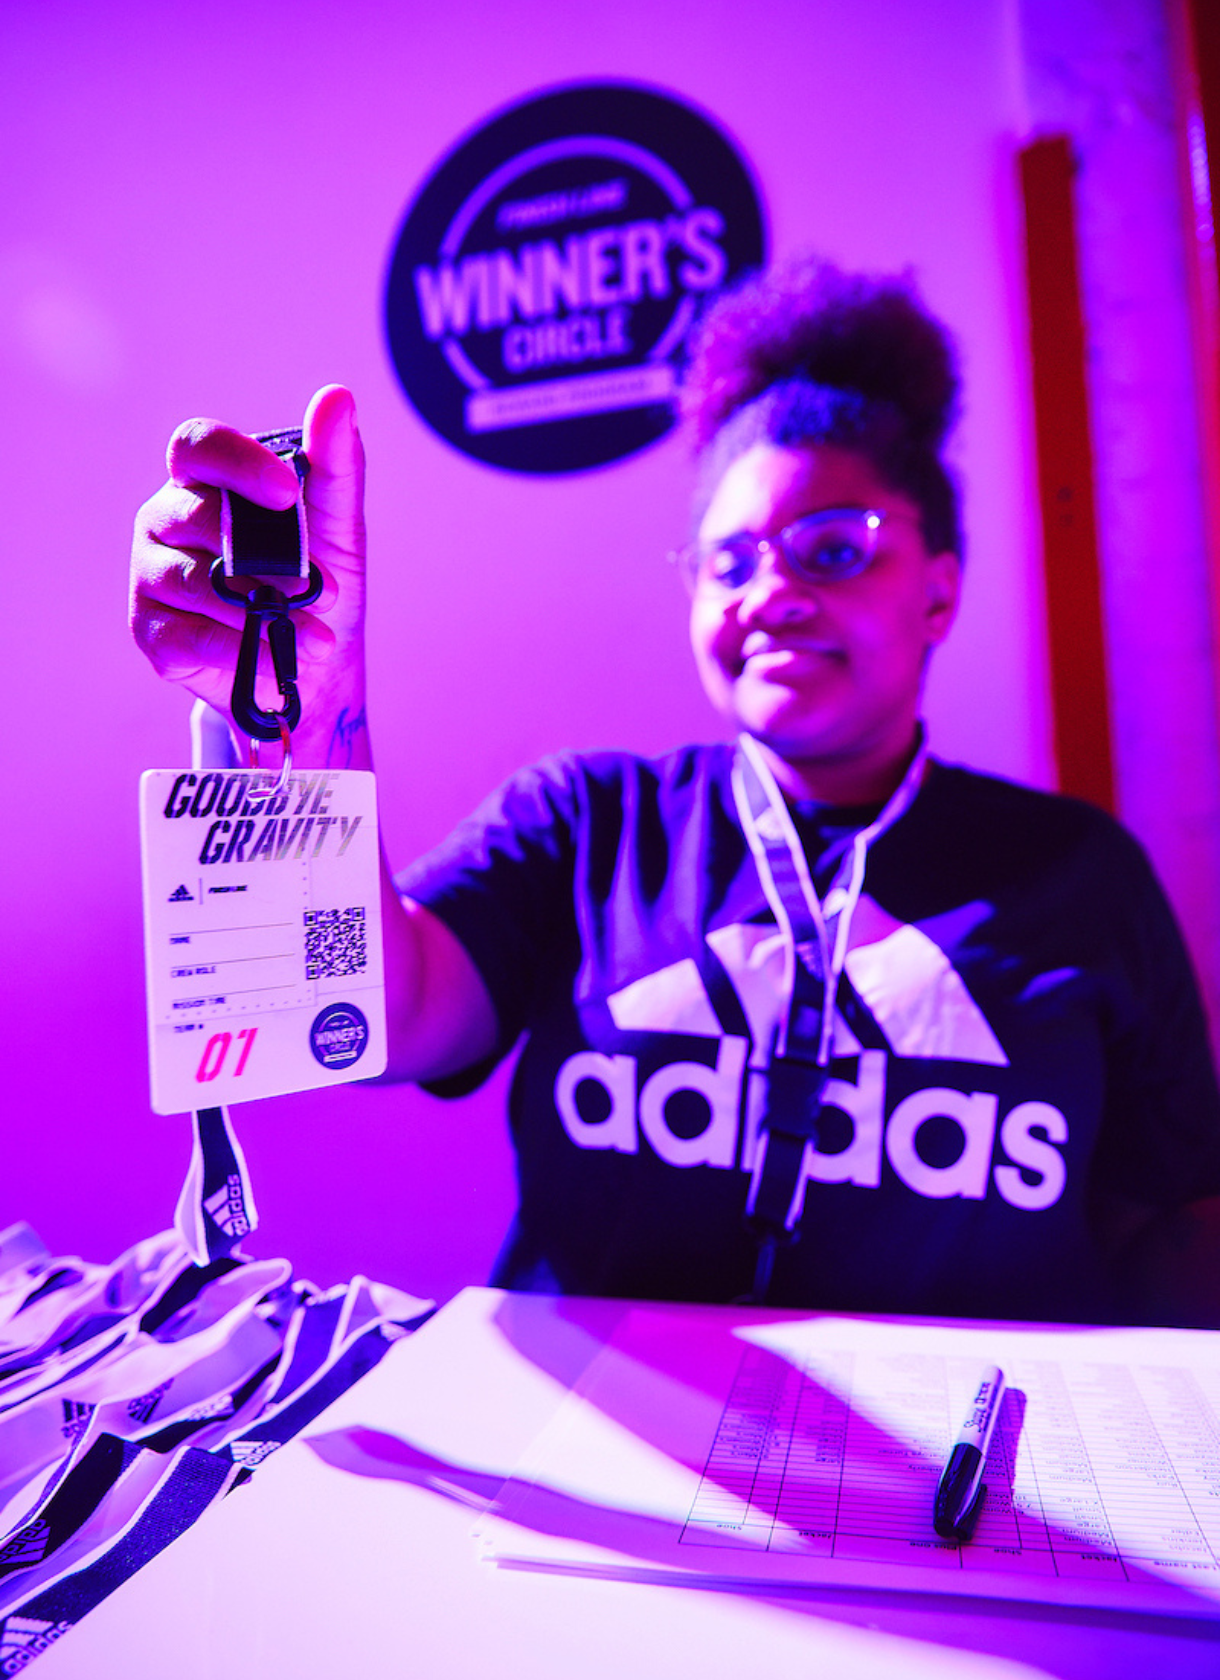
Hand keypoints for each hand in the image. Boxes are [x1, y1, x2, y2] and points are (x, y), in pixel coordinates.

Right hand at [130, 385, 368, 765]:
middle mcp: (167, 520)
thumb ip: (335, 466)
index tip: (288, 491)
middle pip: (195, 515)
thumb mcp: (338, 526)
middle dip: (267, 557)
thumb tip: (336, 398)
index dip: (238, 462)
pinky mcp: (152, 631)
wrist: (313, 671)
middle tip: (323, 590)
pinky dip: (240, 651)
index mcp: (205, 482)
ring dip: (263, 613)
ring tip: (316, 639)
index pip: (197, 445)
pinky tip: (274, 662)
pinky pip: (189, 636)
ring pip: (196, 581)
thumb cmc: (317, 586)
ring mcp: (152, 575)